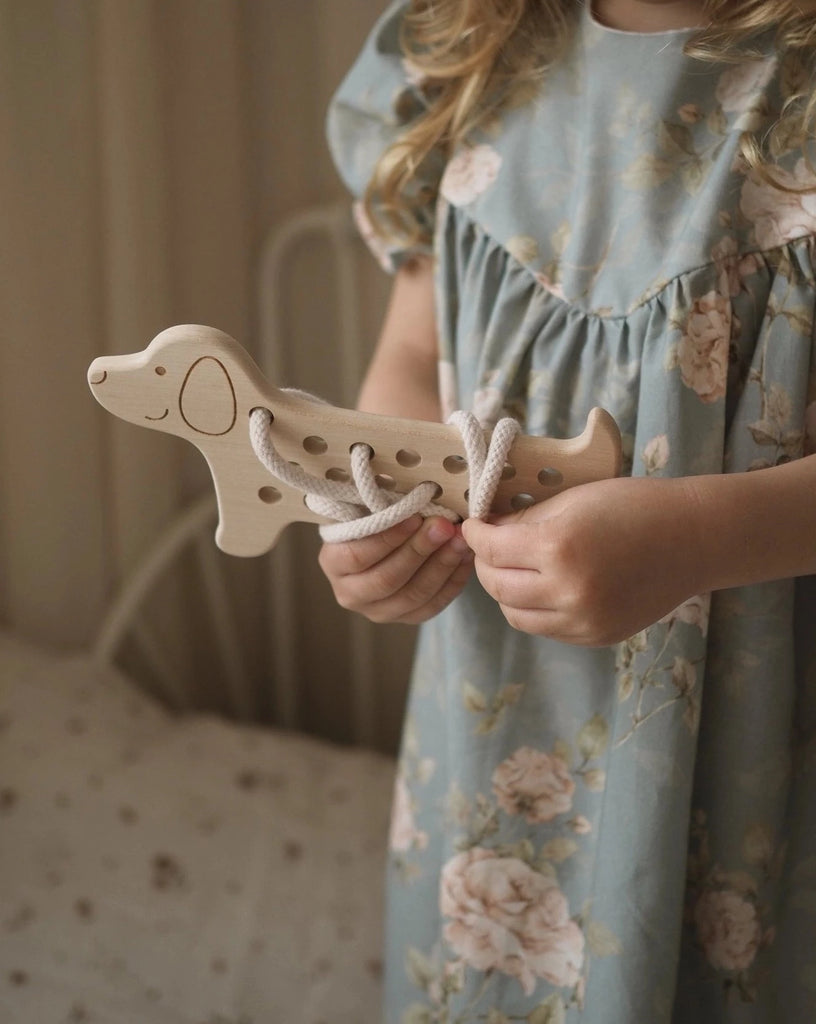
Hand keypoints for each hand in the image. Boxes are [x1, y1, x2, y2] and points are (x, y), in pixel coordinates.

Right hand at [318, 514, 473, 624]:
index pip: (358, 555)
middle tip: (444, 526)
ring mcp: (378, 611)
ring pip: (413, 596)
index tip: (414, 517)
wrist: (379, 542)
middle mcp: (350, 593)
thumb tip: (415, 499)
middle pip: (388, 579)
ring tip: (460, 540)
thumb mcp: (366, 507)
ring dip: (442, 566)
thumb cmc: (371, 518)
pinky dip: (453, 581)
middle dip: (420, 550)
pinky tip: (465, 558)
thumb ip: (382, 506)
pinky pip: (432, 606)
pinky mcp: (405, 618)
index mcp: (334, 563)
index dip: (388, 538)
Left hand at [461, 476, 706, 645]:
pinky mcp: (596, 637)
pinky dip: (534, 609)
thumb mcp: (572, 501)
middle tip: (488, 547)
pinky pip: (545, 628)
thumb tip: (486, 532)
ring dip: (506, 591)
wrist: (695, 539)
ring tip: (513, 568)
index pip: (491, 548)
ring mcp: (583, 621)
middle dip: (485, 564)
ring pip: (515, 615)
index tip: (471, 526)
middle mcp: (567, 591)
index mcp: (558, 548)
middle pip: (497, 585)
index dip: (474, 535)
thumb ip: (524, 521)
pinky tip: (542, 586)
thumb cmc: (634, 506)